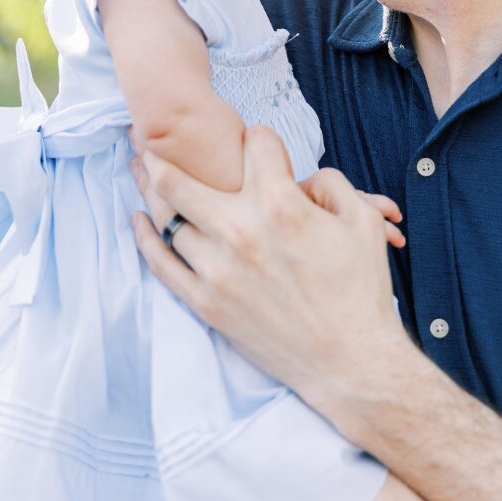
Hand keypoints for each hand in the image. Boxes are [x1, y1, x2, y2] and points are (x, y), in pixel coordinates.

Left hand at [131, 126, 412, 405]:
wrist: (350, 363)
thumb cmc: (360, 293)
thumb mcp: (362, 224)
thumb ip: (331, 183)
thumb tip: (300, 173)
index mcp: (281, 207)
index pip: (255, 145)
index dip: (259, 138)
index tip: (254, 143)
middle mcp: (240, 232)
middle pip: (176, 177)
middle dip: (160, 150)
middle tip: (148, 137)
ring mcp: (216, 269)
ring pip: (165, 216)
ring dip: (149, 188)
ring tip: (139, 169)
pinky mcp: (204, 301)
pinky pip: (160, 262)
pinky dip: (145, 237)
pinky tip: (139, 219)